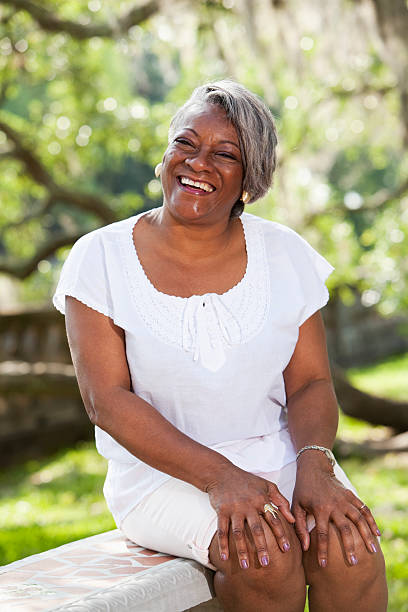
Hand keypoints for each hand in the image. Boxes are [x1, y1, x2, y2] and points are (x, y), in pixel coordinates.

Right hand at [205, 464, 294, 568]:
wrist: (221, 473)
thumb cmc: (247, 480)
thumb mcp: (267, 486)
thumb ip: (281, 501)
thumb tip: (293, 520)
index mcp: (261, 499)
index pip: (274, 519)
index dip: (281, 534)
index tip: (286, 549)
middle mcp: (248, 505)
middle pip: (256, 529)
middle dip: (262, 547)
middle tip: (266, 564)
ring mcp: (234, 509)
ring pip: (238, 533)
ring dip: (242, 550)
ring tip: (246, 567)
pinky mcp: (221, 511)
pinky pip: (222, 530)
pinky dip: (222, 544)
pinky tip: (225, 557)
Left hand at [292, 453, 380, 567]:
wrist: (314, 468)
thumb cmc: (303, 489)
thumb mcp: (296, 505)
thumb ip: (299, 526)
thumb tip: (304, 546)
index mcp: (319, 509)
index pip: (322, 534)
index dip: (322, 551)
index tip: (323, 565)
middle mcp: (334, 505)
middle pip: (344, 529)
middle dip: (349, 546)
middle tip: (353, 562)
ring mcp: (344, 500)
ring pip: (358, 519)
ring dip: (366, 535)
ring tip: (372, 550)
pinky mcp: (351, 495)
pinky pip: (364, 508)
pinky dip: (371, 520)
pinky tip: (376, 533)